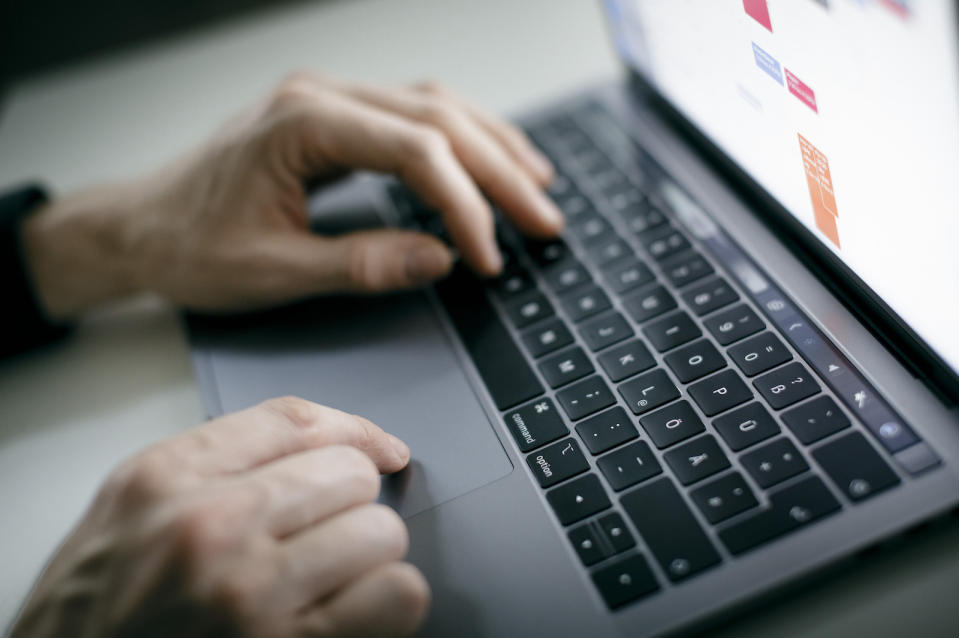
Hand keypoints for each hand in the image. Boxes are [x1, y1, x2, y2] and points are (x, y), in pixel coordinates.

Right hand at [9, 397, 428, 637]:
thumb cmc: (93, 611)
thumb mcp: (130, 508)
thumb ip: (215, 462)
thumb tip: (328, 438)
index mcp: (166, 478)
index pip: (296, 420)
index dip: (355, 430)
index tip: (380, 450)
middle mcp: (209, 526)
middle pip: (349, 474)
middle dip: (350, 503)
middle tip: (324, 535)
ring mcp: (250, 592)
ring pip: (380, 532)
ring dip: (367, 557)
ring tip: (330, 579)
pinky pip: (397, 594)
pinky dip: (388, 601)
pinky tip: (351, 612)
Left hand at [21, 74, 561, 318]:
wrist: (145, 227)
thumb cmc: (192, 247)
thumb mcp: (272, 270)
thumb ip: (359, 264)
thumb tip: (438, 258)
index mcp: (301, 124)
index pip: (414, 150)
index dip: (465, 204)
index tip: (489, 256)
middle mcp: (321, 96)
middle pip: (438, 119)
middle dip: (500, 172)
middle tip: (544, 220)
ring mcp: (330, 101)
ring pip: (435, 107)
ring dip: (493, 148)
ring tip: (538, 187)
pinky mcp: (335, 119)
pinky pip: (415, 117)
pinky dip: (462, 143)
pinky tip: (490, 163)